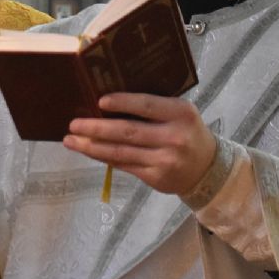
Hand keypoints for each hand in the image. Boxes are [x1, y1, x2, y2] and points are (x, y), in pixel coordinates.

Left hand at [62, 94, 216, 196]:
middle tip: (73, 124)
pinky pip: (124, 165)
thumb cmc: (187, 132)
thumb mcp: (180, 114)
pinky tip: (90, 151)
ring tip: (71, 141)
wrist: (207, 168)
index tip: (99, 101)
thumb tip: (109, 102)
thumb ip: (154, 108)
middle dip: (96, 128)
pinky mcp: (155, 177)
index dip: (122, 103)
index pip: (146, 105)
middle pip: (127, 132)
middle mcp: (173, 137)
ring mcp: (164, 160)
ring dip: (92, 146)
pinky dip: (104, 157)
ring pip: (121, 152)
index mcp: (180, 113)